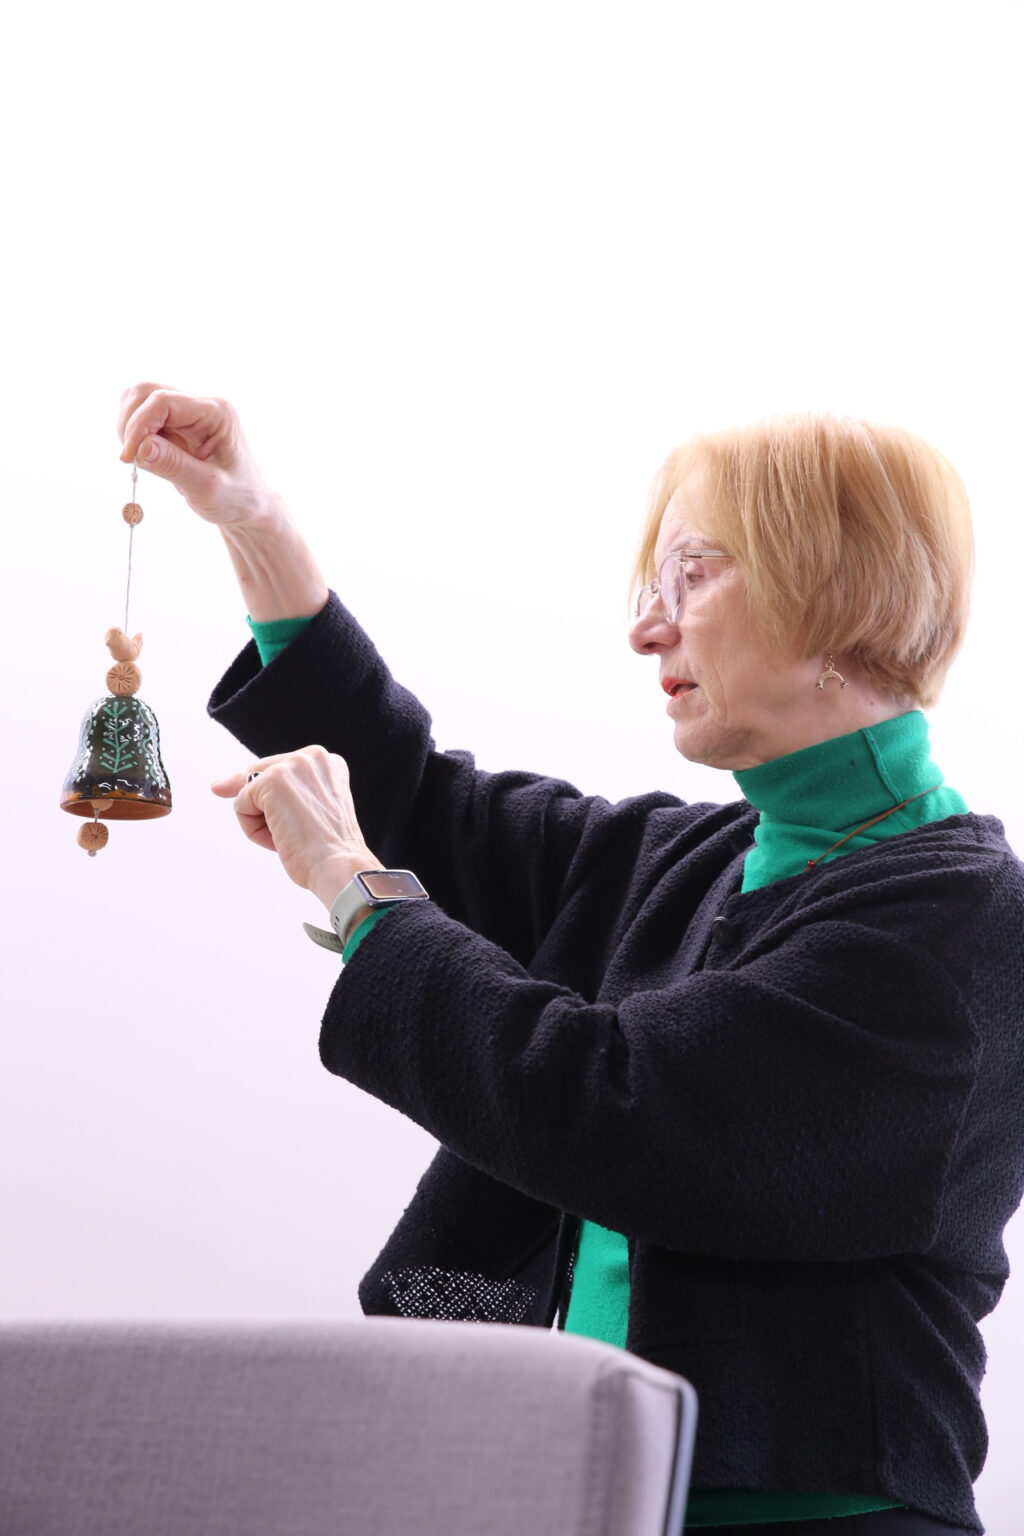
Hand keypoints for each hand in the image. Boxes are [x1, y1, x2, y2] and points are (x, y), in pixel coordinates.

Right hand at [117, 382, 280, 528]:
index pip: (163, 401)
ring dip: (129, 425)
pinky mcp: (177, 423)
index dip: (138, 425)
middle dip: (129, 422)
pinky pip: (144, 414)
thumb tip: (140, 447)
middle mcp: (202, 405)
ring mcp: (189, 412)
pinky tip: (144, 454)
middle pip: (147, 391)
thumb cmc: (237, 498)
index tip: (128, 457)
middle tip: (130, 458)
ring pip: (141, 398)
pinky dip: (135, 431)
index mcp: (216, 413)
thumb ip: (174, 466)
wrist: (249, 505)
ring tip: (137, 457)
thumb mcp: (208, 488)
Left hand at [211, 746, 382, 909]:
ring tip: (292, 837)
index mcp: (328, 763)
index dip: (272, 800)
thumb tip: (219, 784)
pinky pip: (241, 805)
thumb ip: (285, 792)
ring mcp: (293, 765)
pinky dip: (252, 829)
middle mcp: (312, 756)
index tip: (291, 819)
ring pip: (249, 793)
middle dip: (261, 809)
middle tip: (291, 832)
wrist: (338, 866)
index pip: (279, 771)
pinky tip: (280, 838)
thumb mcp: (312, 811)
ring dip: (261, 822)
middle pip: (259, 777)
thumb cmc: (325, 851)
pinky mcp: (273, 780)